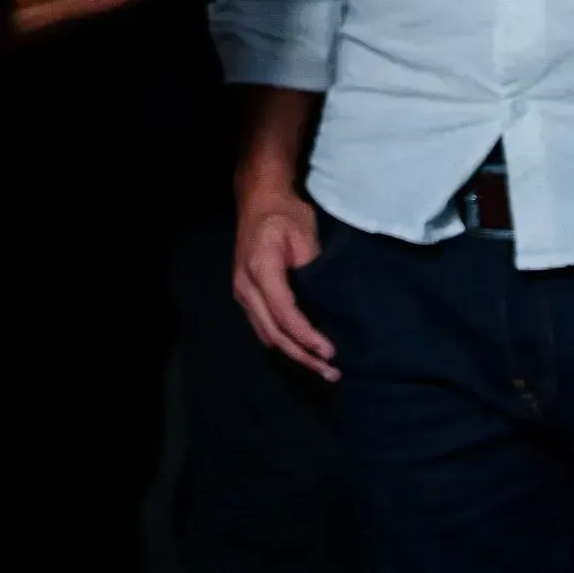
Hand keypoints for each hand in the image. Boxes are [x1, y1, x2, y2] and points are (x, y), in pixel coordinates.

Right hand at [231, 184, 338, 381]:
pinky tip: (301, 351)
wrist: (258, 199)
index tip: (330, 352)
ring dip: (293, 353)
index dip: (307, 336)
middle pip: (274, 332)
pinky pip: (263, 326)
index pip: (285, 314)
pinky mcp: (245, 294)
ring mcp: (241, 291)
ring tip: (320, 368)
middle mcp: (245, 285)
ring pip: (266, 334)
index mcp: (260, 269)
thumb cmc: (284, 213)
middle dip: (303, 356)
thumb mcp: (304, 235)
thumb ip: (312, 271)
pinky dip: (283, 342)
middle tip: (331, 373)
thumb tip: (326, 306)